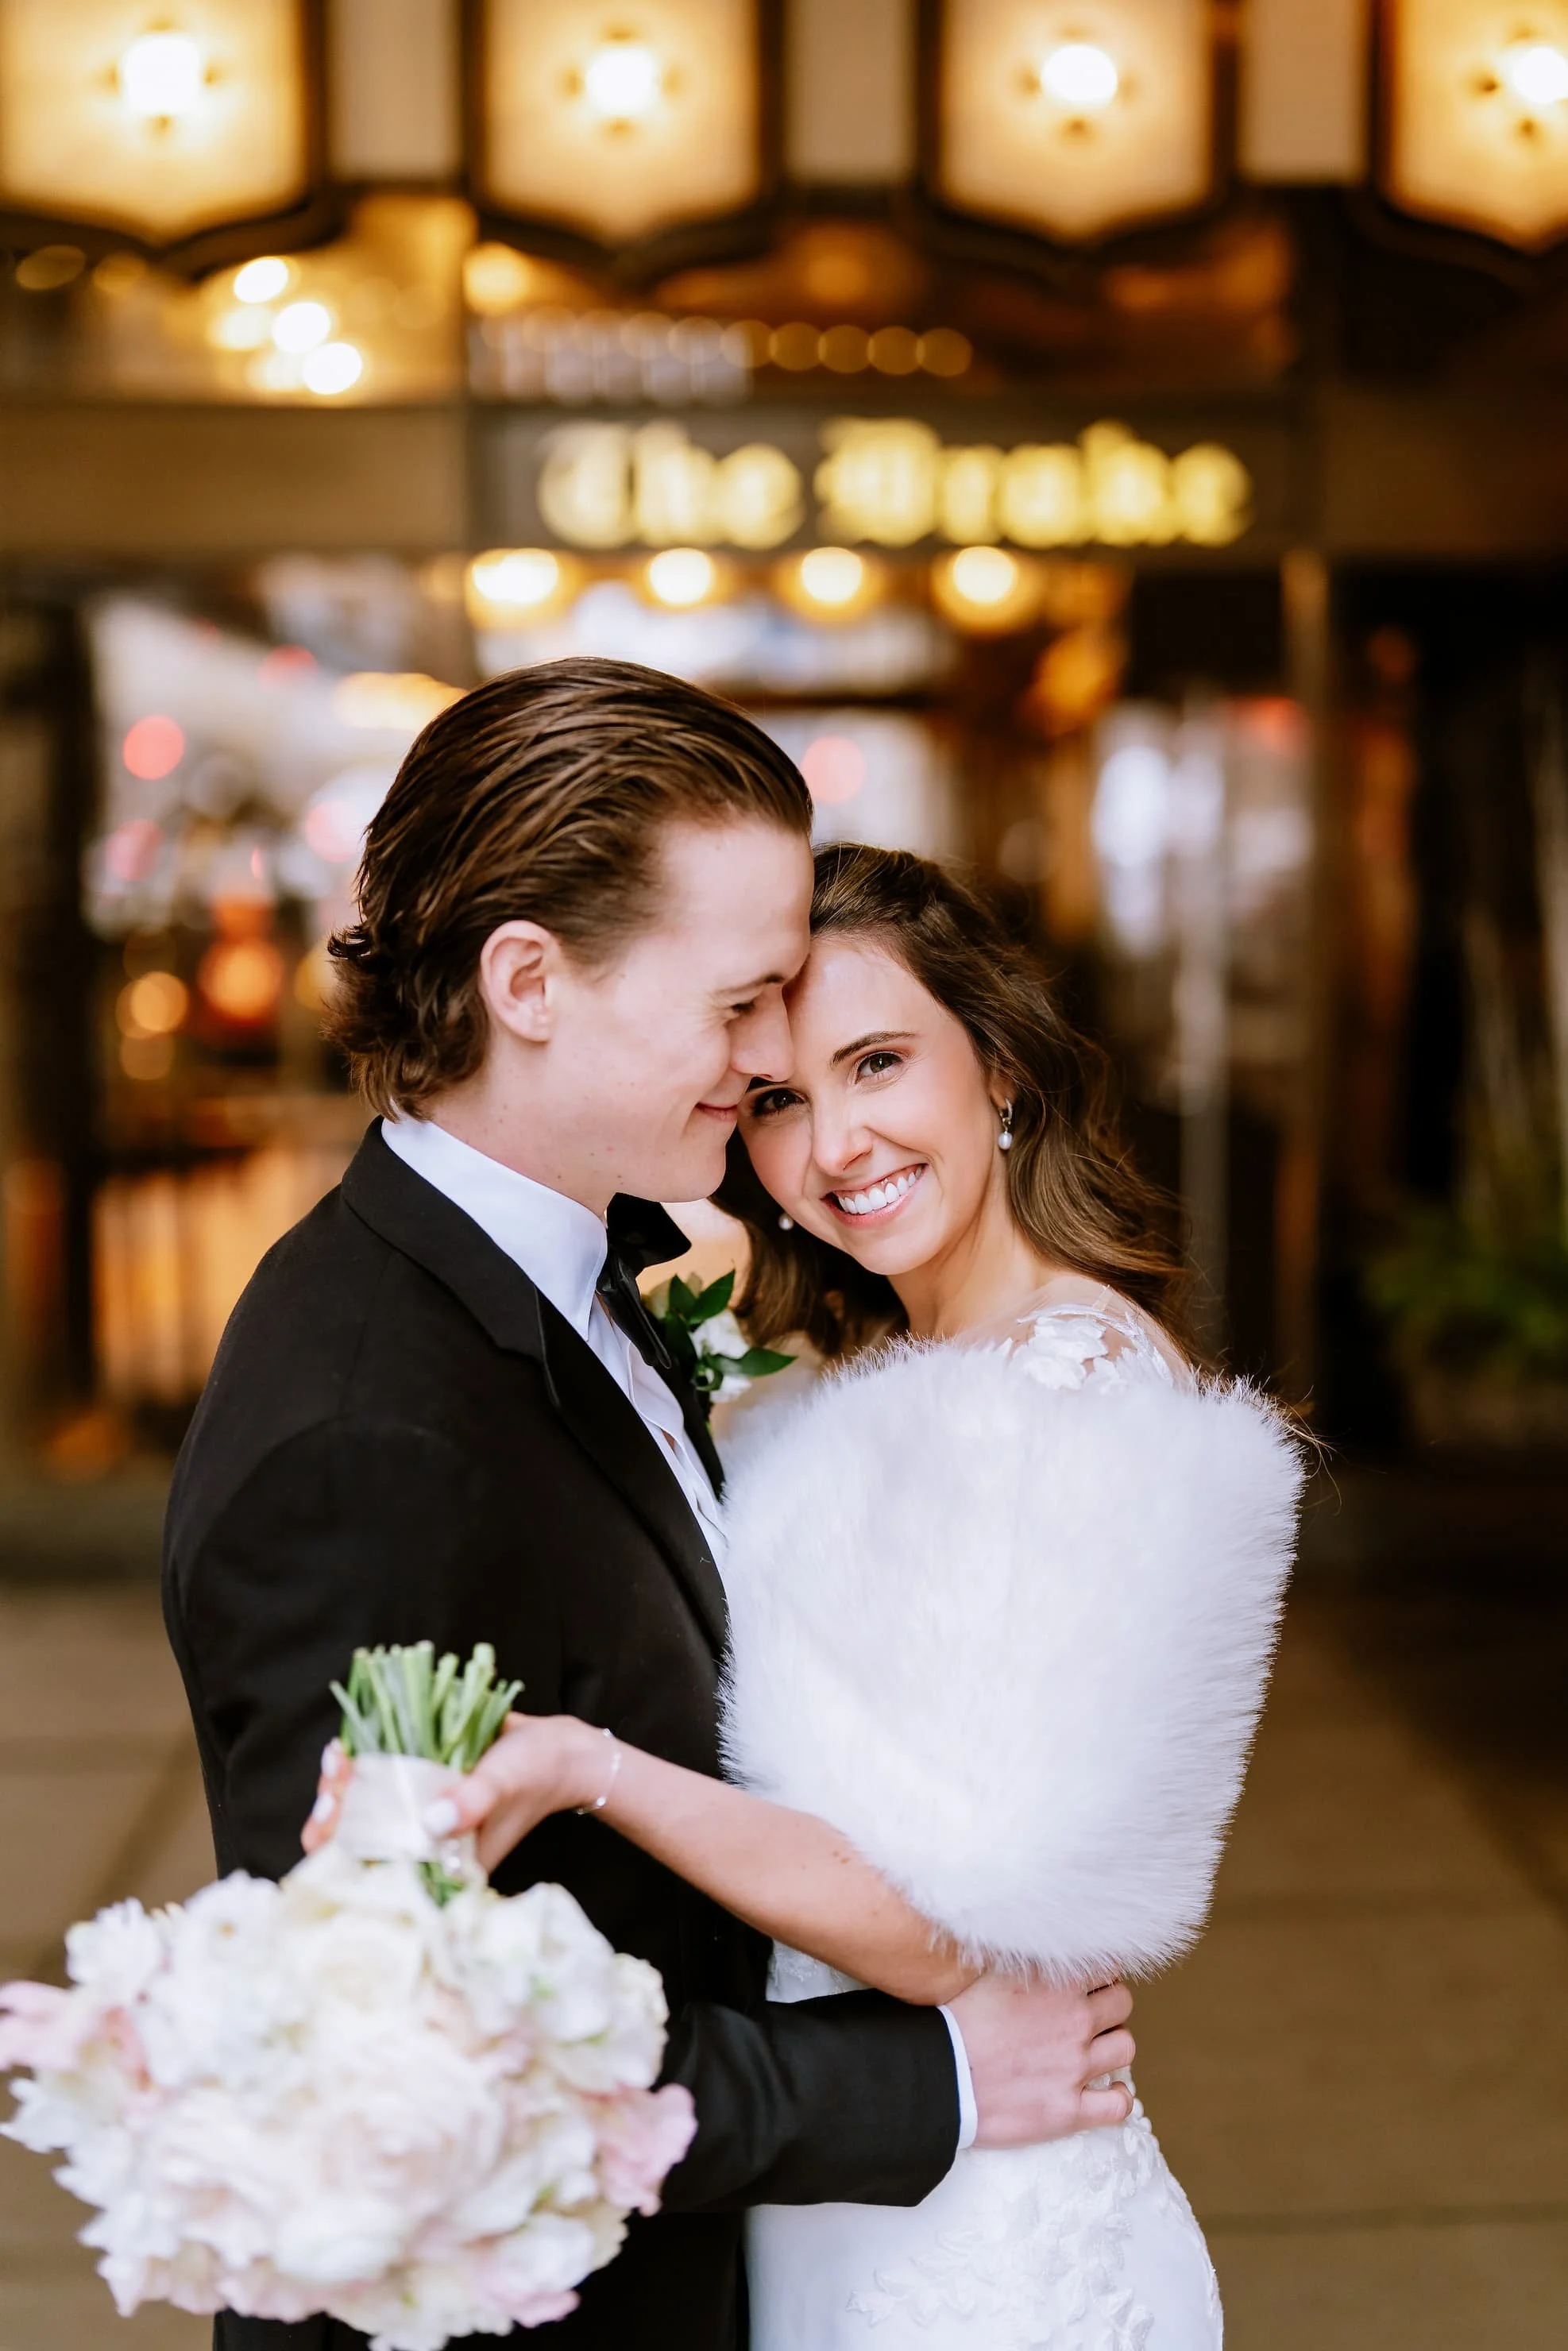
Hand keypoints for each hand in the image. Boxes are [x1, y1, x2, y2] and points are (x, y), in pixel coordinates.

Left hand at [299, 1716, 610, 1868]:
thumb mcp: (505, 1784)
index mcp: (440, 1864)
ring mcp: (419, 1813)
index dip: (344, 1853)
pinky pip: (380, 1781)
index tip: (330, 1820)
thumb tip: (434, 1818)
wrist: (557, 1750)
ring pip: (364, 1810)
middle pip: (362, 1840)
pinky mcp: (420, 1783)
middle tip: (333, 1784)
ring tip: (337, 1758)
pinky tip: (345, 1746)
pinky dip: (359, 1767)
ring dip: (341, 1788)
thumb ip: (474, 1801)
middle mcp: (424, 1843)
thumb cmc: (534, 1774)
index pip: (379, 1872)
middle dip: (334, 1815)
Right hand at [949, 1973, 1135, 2145]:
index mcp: (1057, 1984)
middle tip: (1090, 2014)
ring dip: (1113, 2045)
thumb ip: (1026, 1960)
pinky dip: (1119, 2098)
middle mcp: (1074, 2021)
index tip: (1087, 1982)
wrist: (937, 2074)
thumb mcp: (989, 1972)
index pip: (1107, 1965)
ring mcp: (1075, 2067)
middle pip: (1122, 2004)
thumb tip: (1040, 1947)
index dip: (1098, 1974)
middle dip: (1109, 2006)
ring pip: (1125, 2047)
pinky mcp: (1068, 2110)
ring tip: (1095, 2049)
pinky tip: (1108, 2091)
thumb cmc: (954, 2020)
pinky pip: (1118, 2105)